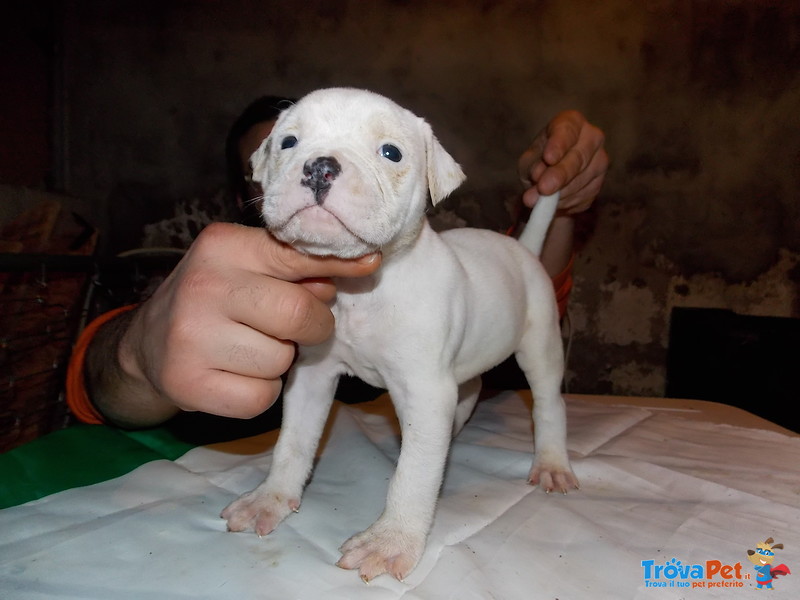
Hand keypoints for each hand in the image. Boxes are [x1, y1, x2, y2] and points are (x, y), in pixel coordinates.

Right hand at [109, 223, 380, 423]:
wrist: (148, 344)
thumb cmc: (214, 298)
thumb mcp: (247, 265)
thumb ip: (297, 266)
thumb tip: (361, 265)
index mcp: (223, 247)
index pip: (297, 255)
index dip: (340, 265)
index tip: (370, 264)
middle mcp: (204, 287)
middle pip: (298, 315)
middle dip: (314, 326)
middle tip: (298, 328)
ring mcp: (191, 337)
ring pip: (282, 360)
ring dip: (280, 360)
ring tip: (251, 346)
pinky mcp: (189, 384)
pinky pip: (262, 397)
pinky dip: (262, 391)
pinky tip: (238, 372)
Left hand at [518, 110, 607, 213]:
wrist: (550, 180)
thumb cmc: (538, 161)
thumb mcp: (528, 160)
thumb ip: (532, 166)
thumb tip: (539, 176)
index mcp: (571, 122)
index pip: (567, 130)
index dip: (558, 145)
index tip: (549, 157)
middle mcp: (592, 137)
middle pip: (579, 157)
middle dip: (561, 174)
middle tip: (544, 188)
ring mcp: (600, 161)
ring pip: (582, 180)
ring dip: (559, 193)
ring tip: (539, 201)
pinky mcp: (599, 184)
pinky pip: (583, 196)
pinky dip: (565, 203)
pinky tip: (554, 203)